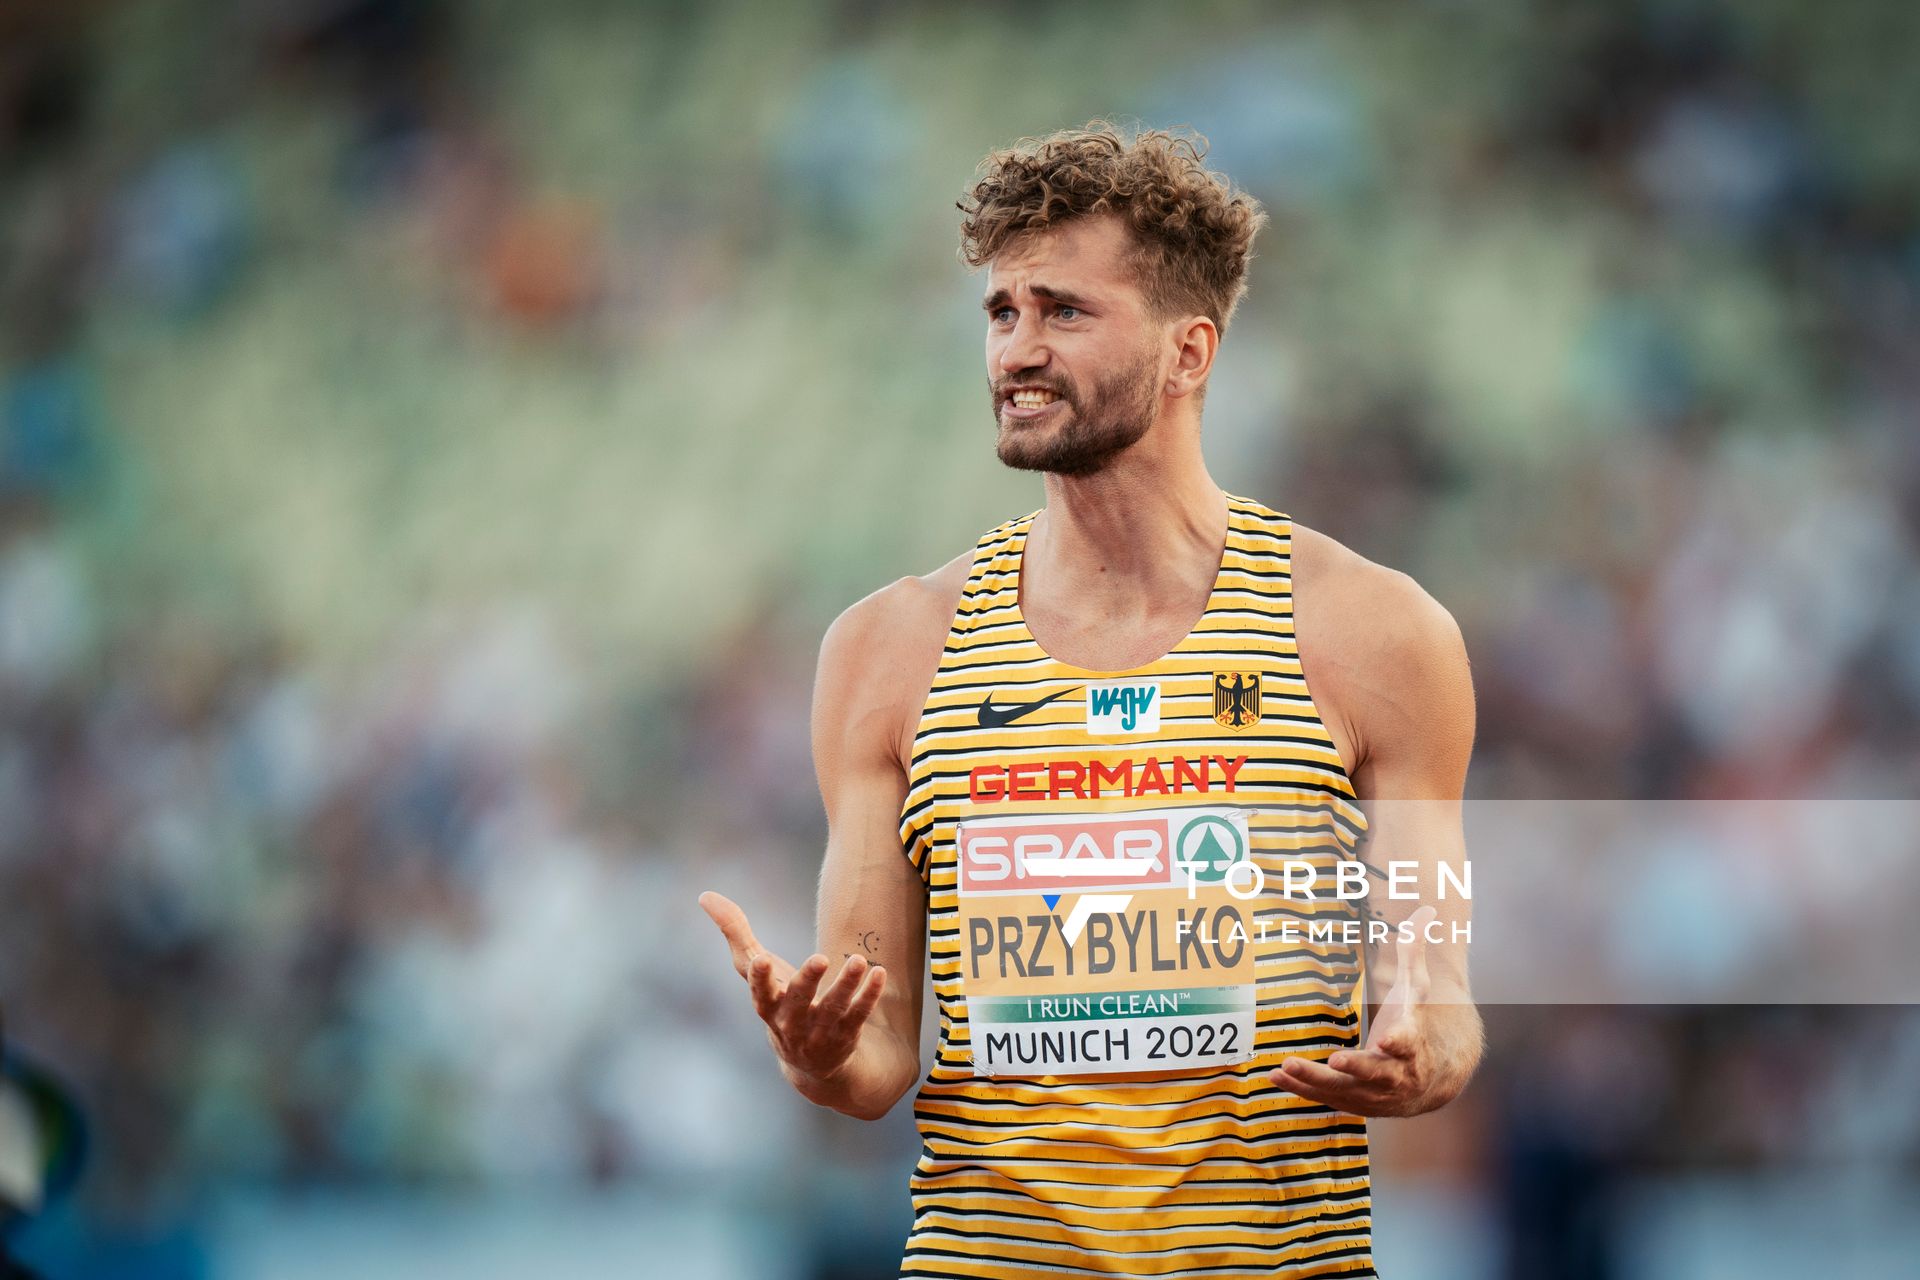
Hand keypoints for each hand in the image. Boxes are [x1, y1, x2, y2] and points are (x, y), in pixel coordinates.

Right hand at [698, 890, 887, 1084]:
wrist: (812, 1064)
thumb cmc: (779, 1002)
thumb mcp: (756, 970)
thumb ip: (735, 933)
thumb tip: (704, 895)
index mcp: (766, 1004)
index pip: (759, 992)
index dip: (759, 978)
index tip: (761, 959)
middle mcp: (791, 1022)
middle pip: (798, 1000)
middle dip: (807, 981)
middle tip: (820, 958)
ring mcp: (819, 1032)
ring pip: (833, 1008)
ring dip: (846, 985)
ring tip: (859, 960)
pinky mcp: (846, 1036)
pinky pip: (858, 1016)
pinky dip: (868, 996)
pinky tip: (879, 973)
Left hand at [1270, 905, 1438, 1116]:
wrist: (1427, 1082)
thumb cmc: (1413, 1026)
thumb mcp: (1414, 990)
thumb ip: (1412, 953)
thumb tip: (1426, 909)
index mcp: (1411, 1043)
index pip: (1408, 1042)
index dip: (1399, 1042)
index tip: (1388, 1040)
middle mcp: (1395, 1073)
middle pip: (1376, 1073)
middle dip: (1356, 1067)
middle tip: (1335, 1060)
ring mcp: (1374, 1093)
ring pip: (1345, 1089)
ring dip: (1316, 1080)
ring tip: (1286, 1066)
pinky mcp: (1354, 1102)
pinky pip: (1326, 1098)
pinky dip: (1301, 1089)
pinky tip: (1274, 1076)